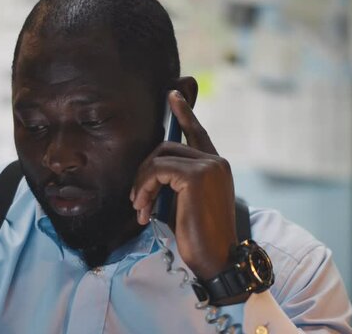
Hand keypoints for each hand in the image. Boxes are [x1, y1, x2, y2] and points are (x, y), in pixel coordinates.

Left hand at [130, 90, 237, 279]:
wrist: (215, 257)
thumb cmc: (197, 235)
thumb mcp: (183, 201)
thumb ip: (174, 180)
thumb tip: (149, 169)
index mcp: (216, 166)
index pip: (197, 133)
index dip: (184, 113)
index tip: (172, 94)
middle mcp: (215, 160)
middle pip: (166, 147)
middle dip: (144, 171)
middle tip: (135, 200)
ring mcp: (208, 165)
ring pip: (159, 157)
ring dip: (141, 183)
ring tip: (139, 208)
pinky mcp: (197, 174)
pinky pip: (158, 170)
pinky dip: (144, 187)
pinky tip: (143, 208)